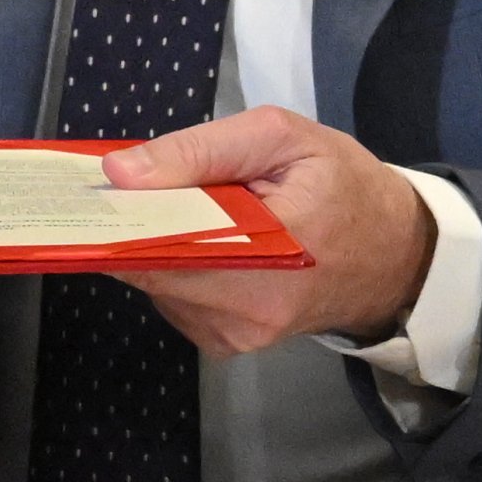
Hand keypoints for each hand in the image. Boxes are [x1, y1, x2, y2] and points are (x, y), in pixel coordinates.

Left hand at [102, 106, 436, 356]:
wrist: (397, 255)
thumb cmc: (344, 187)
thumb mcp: (281, 138)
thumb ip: (200, 149)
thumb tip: (121, 173)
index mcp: (272, 253)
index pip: (162, 248)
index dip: (115, 221)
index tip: (83, 194)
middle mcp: (247, 311)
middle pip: (148, 268)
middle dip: (134, 225)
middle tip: (134, 186)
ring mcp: (236, 335)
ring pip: (155, 284)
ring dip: (157, 244)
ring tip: (194, 210)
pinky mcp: (228, 342)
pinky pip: (173, 298)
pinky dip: (175, 266)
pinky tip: (206, 242)